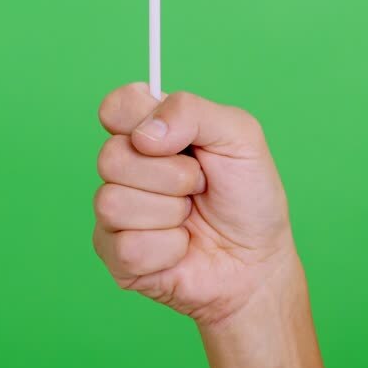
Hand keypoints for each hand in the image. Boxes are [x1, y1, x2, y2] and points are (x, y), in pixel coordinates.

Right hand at [93, 83, 293, 328]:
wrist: (257, 260)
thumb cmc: (249, 195)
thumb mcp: (239, 136)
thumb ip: (192, 112)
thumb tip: (144, 134)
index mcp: (152, 129)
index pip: (115, 107)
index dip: (137, 118)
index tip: (173, 138)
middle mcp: (127, 167)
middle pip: (110, 156)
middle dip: (170, 174)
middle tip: (199, 183)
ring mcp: (117, 213)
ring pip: (112, 203)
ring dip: (169, 213)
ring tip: (190, 216)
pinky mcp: (117, 257)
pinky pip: (127, 247)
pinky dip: (168, 248)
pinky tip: (182, 247)